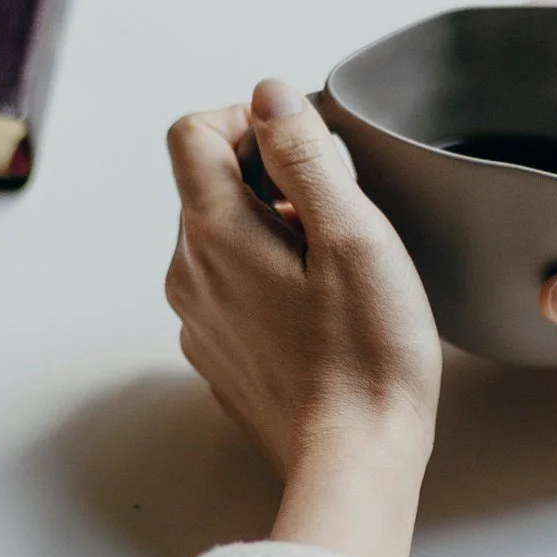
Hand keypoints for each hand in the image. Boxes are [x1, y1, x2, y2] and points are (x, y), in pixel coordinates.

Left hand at [167, 81, 442, 556]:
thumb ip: (306, 155)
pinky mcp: (220, 357)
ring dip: (272, 229)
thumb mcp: (352, 235)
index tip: (305, 144)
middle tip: (339, 212)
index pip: (192, 134)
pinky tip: (322, 311)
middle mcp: (188, 275)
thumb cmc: (367, 354)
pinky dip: (269, 277)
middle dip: (270, 177)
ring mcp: (199, 321)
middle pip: (208, 185)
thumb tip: (271, 95)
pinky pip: (232, 289)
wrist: (355, 461)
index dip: (248, 120)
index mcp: (213, 235)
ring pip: (222, 239)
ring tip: (337, 266)